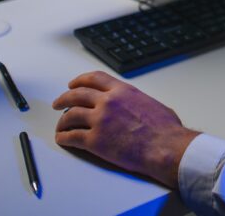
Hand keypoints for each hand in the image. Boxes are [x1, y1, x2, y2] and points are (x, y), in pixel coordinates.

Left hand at [52, 70, 199, 187]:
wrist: (164, 147)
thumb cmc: (165, 129)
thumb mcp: (152, 104)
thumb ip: (137, 101)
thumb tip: (138, 106)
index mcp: (123, 91)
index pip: (95, 79)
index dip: (80, 80)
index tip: (73, 84)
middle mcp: (108, 102)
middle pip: (77, 95)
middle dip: (64, 98)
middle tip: (59, 103)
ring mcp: (100, 120)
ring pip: (71, 115)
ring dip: (62, 120)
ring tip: (60, 125)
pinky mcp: (95, 141)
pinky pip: (72, 137)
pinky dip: (64, 137)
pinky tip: (62, 139)